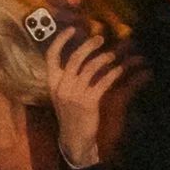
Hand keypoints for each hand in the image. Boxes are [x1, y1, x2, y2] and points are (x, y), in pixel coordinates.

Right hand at [45, 26, 117, 169]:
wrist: (74, 139)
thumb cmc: (70, 114)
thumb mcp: (62, 95)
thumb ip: (67, 76)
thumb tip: (80, 55)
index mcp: (52, 83)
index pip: (51, 56)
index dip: (61, 40)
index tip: (72, 29)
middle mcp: (62, 87)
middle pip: (74, 58)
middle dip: (88, 45)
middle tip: (100, 38)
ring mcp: (74, 95)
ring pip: (90, 68)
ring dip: (103, 58)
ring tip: (111, 55)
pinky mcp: (88, 103)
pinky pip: (102, 82)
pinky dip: (112, 73)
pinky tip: (118, 69)